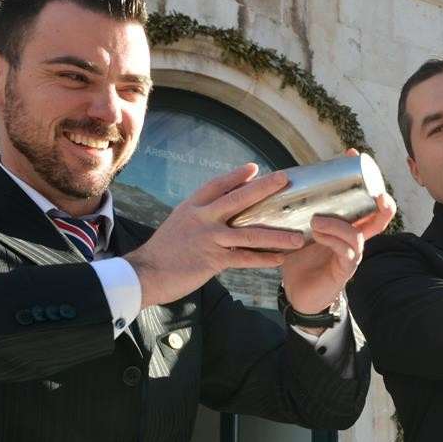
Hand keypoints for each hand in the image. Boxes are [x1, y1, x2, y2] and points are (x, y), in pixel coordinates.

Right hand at [124, 163, 305, 307]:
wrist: (145, 273)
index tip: (255, 167)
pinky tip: (280, 259)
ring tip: (297, 237)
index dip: (237, 175)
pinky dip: (264, 259)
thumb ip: (200, 214)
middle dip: (264, 188)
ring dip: (276, 235)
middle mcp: (203, 218)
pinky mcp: (213, 260)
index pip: (217, 184)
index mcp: (193, 206)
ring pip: (250, 234)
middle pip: (239, 199)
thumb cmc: (164, 250)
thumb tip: (221, 207)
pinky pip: (245, 258)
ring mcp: (209, 238)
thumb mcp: (180, 222)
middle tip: (285, 179)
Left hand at [281, 149, 396, 316]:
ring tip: (317, 220)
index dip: (362, 177)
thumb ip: (293, 209)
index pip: (363, 199)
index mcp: (346, 225)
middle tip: (374, 190)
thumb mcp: (298, 227)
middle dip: (381, 203)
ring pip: (357, 236)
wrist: (297, 292)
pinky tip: (317, 234)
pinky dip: (332, 241)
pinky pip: (345, 253)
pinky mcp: (343, 270)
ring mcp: (351, 255)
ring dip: (339, 225)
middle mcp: (354, 238)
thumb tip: (274, 178)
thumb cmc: (300, 257)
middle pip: (379, 218)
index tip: (352, 155)